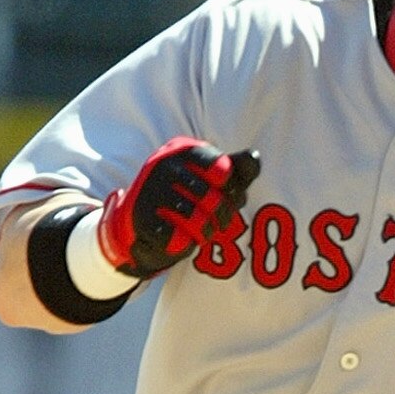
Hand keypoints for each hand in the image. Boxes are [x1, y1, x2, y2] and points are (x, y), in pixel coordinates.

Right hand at [98, 139, 260, 279]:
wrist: (139, 223)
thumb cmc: (183, 197)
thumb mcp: (211, 180)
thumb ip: (236, 169)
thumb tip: (255, 157)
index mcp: (183, 150)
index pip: (223, 170)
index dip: (232, 190)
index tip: (226, 196)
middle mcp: (164, 164)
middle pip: (214, 198)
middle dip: (222, 215)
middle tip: (217, 220)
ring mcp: (151, 191)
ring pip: (198, 221)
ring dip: (206, 232)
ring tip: (201, 230)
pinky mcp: (143, 219)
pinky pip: (180, 239)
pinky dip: (186, 244)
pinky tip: (179, 238)